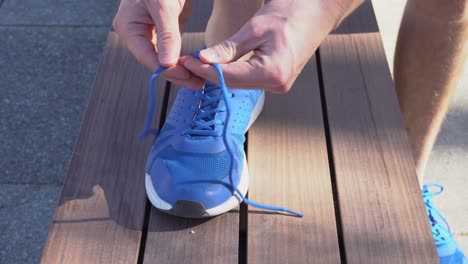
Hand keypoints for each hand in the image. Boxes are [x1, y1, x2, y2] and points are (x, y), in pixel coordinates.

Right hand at [113, 0, 203, 87]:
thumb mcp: (163, 5)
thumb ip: (166, 34)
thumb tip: (167, 63)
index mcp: (128, 28)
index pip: (147, 58)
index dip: (168, 71)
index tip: (188, 78)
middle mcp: (135, 33)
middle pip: (155, 61)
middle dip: (177, 74)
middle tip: (199, 83)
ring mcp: (148, 33)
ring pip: (163, 59)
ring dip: (181, 69)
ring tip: (199, 79)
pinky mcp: (161, 31)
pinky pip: (170, 50)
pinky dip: (182, 59)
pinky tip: (195, 67)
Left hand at [181, 0, 345, 92]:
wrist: (319, 10)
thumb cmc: (291, 12)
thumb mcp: (255, 28)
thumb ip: (229, 48)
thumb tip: (204, 60)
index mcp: (273, 72)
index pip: (229, 77)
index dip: (205, 70)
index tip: (186, 61)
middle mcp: (277, 84)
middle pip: (233, 83)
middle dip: (209, 73)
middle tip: (188, 61)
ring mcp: (279, 84)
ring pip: (240, 83)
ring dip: (220, 73)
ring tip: (199, 61)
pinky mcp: (278, 79)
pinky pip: (250, 79)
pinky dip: (233, 72)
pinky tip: (219, 64)